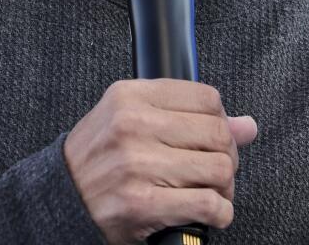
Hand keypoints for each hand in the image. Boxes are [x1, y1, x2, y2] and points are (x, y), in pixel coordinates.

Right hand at [63, 79, 257, 244]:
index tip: (214, 137)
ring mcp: (137, 165)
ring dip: (224, 187)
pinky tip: (209, 212)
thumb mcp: (131, 120)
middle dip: (227, 156)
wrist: (61, 198)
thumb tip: (247, 126)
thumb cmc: (99, 157)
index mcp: (130, 96)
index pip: (206, 97)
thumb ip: (186, 116)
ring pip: (218, 169)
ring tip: (211, 191)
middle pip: (217, 133)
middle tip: (216, 169)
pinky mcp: (142, 204)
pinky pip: (208, 205)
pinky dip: (219, 213)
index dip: (222, 120)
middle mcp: (133, 126)